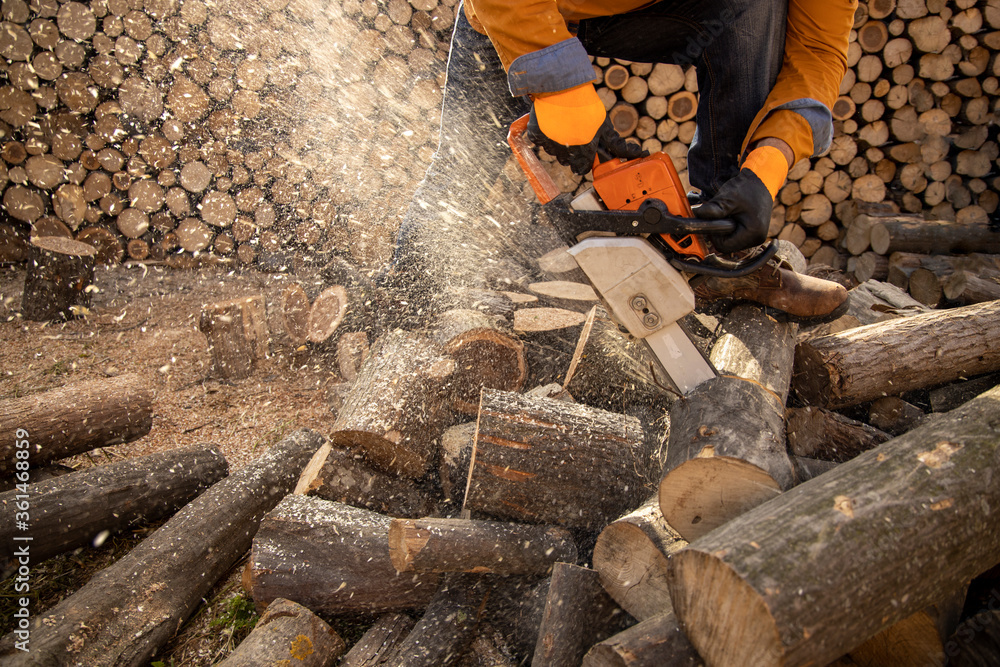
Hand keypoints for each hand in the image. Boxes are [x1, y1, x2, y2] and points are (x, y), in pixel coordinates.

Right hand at [527, 84, 645, 174]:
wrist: (562, 86)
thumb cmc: (586, 105)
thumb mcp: (605, 124)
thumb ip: (617, 144)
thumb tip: (639, 153)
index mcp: (583, 151)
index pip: (581, 169)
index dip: (584, 162)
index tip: (585, 154)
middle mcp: (566, 152)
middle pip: (567, 161)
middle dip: (572, 153)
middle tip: (575, 136)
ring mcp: (549, 144)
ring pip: (554, 152)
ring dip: (558, 144)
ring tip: (564, 127)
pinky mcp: (537, 135)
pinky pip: (540, 141)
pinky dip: (545, 135)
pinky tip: (552, 123)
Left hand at [694, 145, 788, 253]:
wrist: (762, 180)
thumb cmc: (747, 188)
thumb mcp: (728, 198)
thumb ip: (713, 209)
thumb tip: (696, 214)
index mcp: (753, 234)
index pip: (724, 246)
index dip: (715, 235)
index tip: (714, 220)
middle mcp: (757, 239)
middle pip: (728, 246)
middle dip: (720, 232)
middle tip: (722, 215)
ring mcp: (756, 237)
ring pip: (731, 242)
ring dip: (725, 229)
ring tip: (729, 213)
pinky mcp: (753, 233)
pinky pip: (736, 236)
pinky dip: (730, 228)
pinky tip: (732, 216)